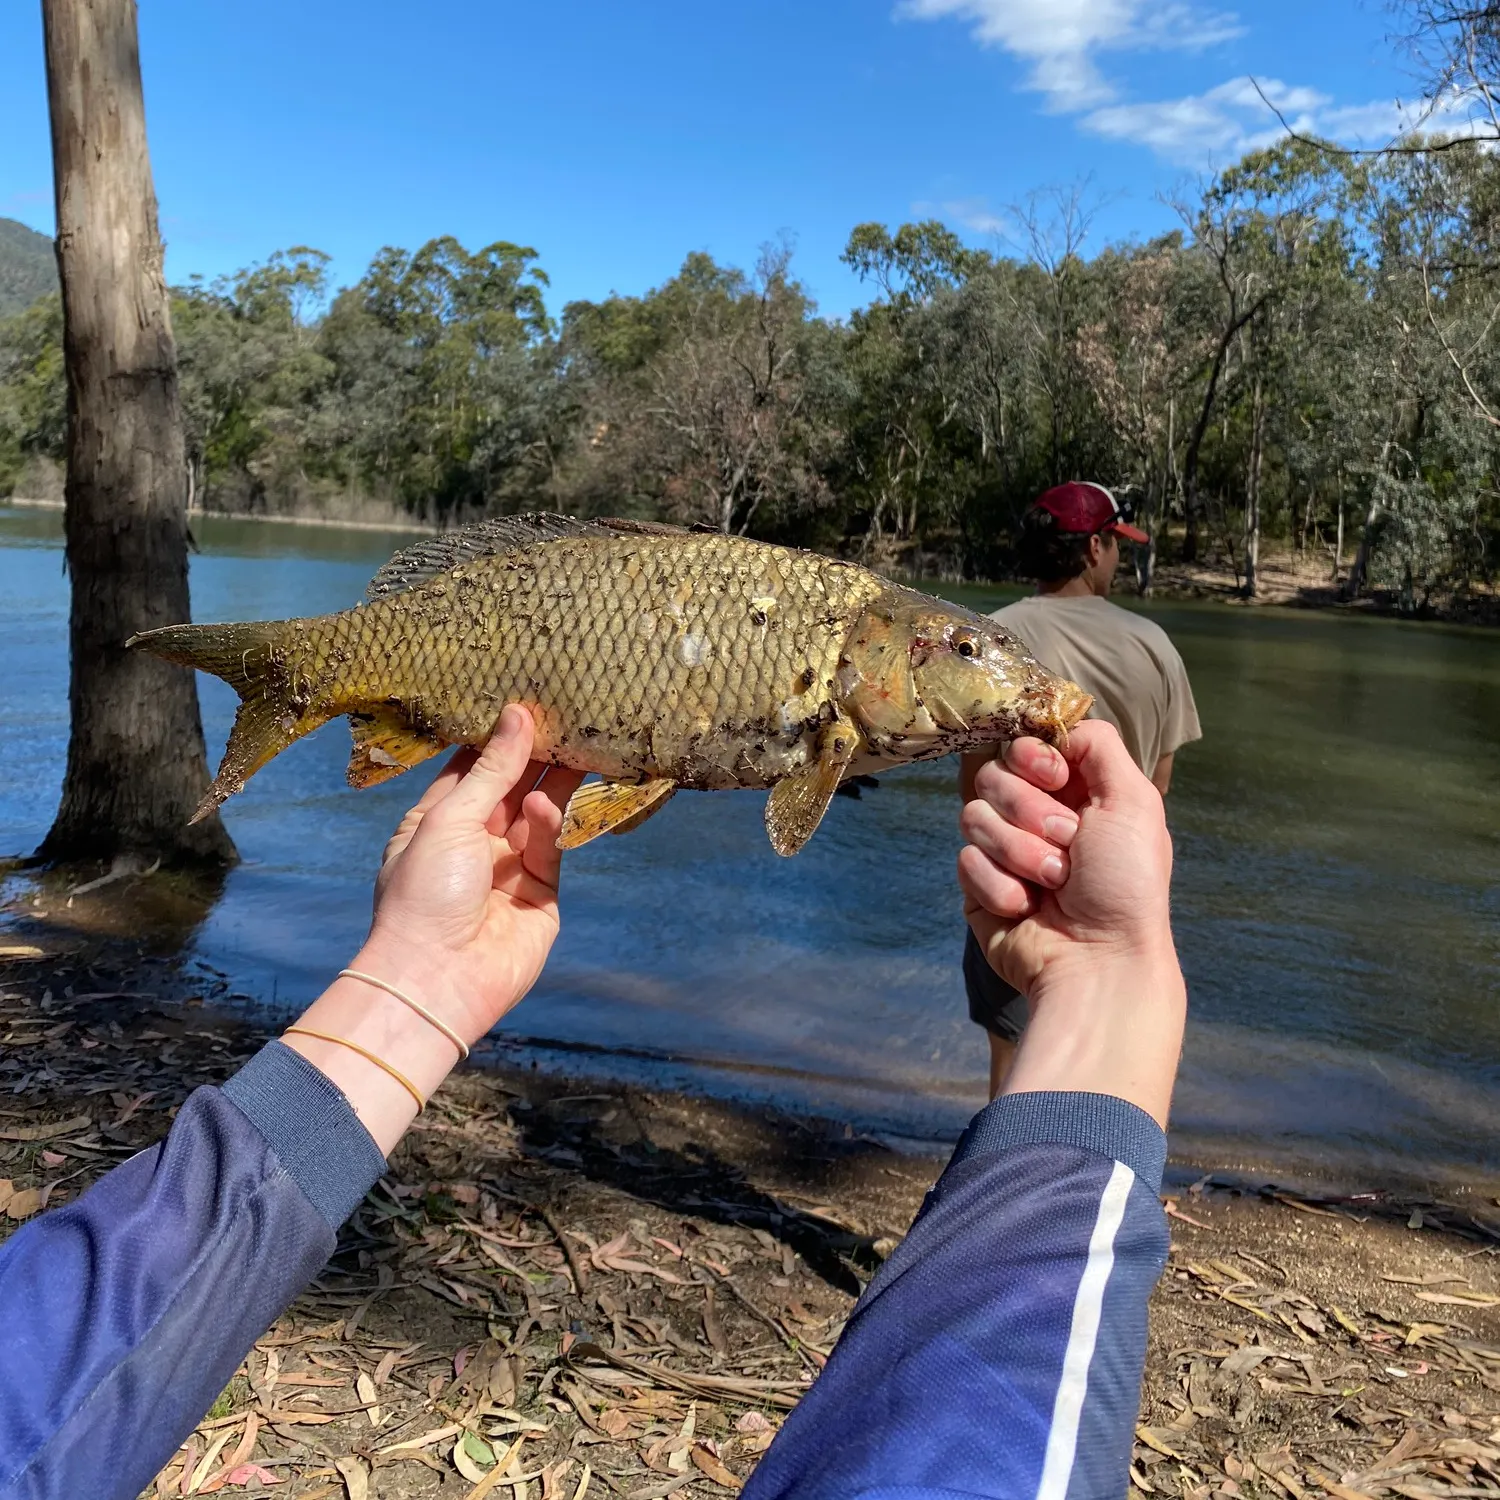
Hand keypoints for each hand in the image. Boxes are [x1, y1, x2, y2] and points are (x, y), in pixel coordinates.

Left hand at [357, 705, 585, 1041]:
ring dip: (548, 782)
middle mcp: (472, 842)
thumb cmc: (424, 893)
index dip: (494, 737)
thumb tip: (517, 715)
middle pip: (508, 787)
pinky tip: (542, 805)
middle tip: (562, 715)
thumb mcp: (450, 819)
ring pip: (536, 814)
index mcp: (435, 823)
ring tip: (571, 745)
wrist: (439, 978)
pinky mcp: (540, 893)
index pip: (469, 768)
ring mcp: (507, 868)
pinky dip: (548, 823)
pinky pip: (550, 846)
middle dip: (532, 755)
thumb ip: (492, 769)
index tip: (521, 699)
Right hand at [958, 722, 1173, 997]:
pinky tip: (1028, 907)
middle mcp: (1036, 815)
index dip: (1033, 755)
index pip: (1024, 743)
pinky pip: (965, 859)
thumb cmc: (1126, 886)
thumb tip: (1059, 724)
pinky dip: (1000, 885)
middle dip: (1030, 811)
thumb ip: (1100, 745)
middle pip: (993, 774)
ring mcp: (1005, 850)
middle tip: (1068, 843)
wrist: (1098, 962)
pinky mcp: (979, 885)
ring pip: (973, 815)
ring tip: (1053, 883)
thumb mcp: (1135, 802)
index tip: (1055, 777)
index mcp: (1075, 791)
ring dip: (1019, 852)